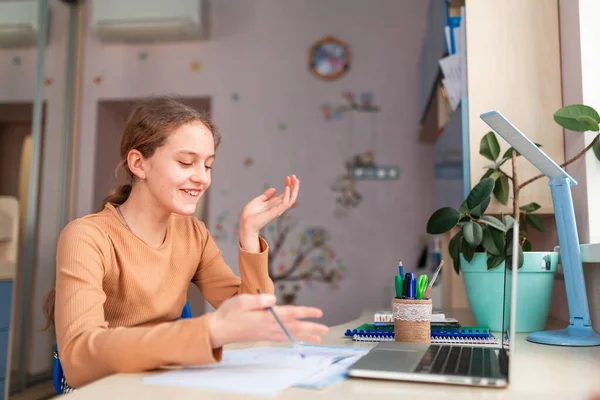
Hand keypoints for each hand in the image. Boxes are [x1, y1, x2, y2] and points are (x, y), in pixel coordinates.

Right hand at [207, 293, 327, 347]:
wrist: (218, 330)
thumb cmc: (229, 313)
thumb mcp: (241, 301)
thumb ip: (258, 301)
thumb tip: (274, 299)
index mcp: (265, 317)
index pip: (290, 314)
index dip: (305, 313)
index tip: (318, 313)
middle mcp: (269, 327)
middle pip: (294, 327)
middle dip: (311, 328)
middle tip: (325, 329)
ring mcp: (267, 333)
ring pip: (291, 334)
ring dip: (305, 335)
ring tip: (318, 338)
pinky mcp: (264, 335)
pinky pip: (283, 338)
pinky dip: (294, 338)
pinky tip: (299, 339)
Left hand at [239, 175, 299, 236]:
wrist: (245, 223)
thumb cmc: (250, 214)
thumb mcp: (259, 200)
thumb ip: (266, 195)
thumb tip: (274, 189)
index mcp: (275, 204)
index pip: (286, 194)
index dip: (289, 185)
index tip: (289, 177)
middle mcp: (278, 207)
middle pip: (290, 196)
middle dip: (294, 186)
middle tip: (295, 176)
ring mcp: (277, 209)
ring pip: (291, 199)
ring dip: (293, 189)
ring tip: (294, 179)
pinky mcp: (275, 212)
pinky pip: (284, 203)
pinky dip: (287, 195)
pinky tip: (287, 187)